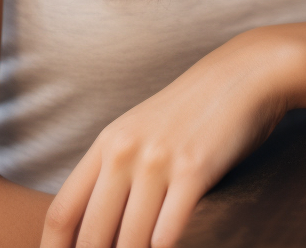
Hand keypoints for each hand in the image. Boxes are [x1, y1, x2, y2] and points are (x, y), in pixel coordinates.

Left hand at [40, 27, 304, 247]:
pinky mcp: (194, 170)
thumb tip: (98, 227)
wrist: (243, 74)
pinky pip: (168, 233)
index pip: (62, 212)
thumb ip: (117, 171)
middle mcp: (125, 152)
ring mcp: (158, 161)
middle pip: (92, 235)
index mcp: (107, 144)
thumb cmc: (194, 110)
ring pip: (131, 242)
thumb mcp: (143, 131)